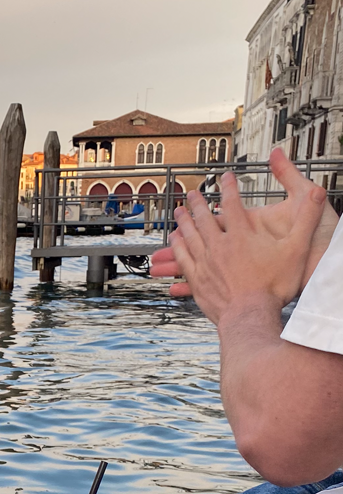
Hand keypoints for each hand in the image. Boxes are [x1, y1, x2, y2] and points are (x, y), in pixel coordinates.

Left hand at [150, 149, 337, 295]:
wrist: (250, 315)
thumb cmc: (273, 287)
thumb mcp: (296, 250)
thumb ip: (306, 220)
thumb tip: (317, 193)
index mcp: (241, 235)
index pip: (232, 203)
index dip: (229, 187)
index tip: (226, 178)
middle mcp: (219, 246)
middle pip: (203, 217)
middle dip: (198, 202)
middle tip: (193, 193)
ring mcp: (205, 262)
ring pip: (189, 235)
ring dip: (183, 220)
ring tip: (179, 211)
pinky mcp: (197, 279)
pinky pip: (183, 258)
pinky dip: (177, 246)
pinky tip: (174, 241)